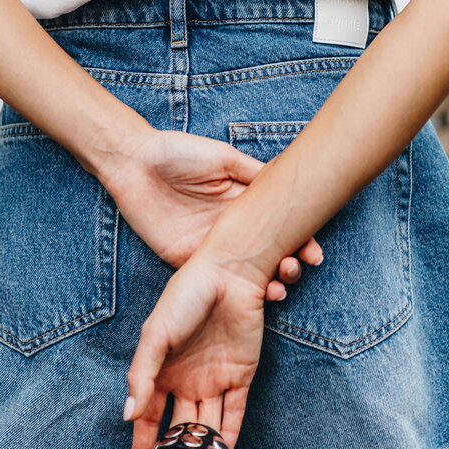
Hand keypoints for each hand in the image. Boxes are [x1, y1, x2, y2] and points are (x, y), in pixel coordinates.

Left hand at [103, 126, 322, 298]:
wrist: (134, 163)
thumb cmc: (178, 153)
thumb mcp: (223, 157)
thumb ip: (254, 174)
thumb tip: (287, 185)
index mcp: (242, 202)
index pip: (277, 227)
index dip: (300, 240)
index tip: (314, 254)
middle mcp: (230, 227)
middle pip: (266, 252)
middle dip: (288, 264)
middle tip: (298, 270)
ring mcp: (209, 246)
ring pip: (245, 271)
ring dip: (267, 282)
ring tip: (279, 287)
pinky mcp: (186, 259)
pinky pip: (213, 279)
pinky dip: (233, 291)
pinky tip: (252, 296)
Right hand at [123, 252, 265, 448]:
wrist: (228, 274)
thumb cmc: (185, 296)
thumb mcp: (155, 334)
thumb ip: (141, 375)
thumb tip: (129, 415)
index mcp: (161, 370)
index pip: (149, 417)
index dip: (142, 445)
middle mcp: (186, 379)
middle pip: (179, 425)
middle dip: (175, 447)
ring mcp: (213, 379)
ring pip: (206, 425)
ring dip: (201, 445)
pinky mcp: (240, 375)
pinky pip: (234, 413)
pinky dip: (228, 435)